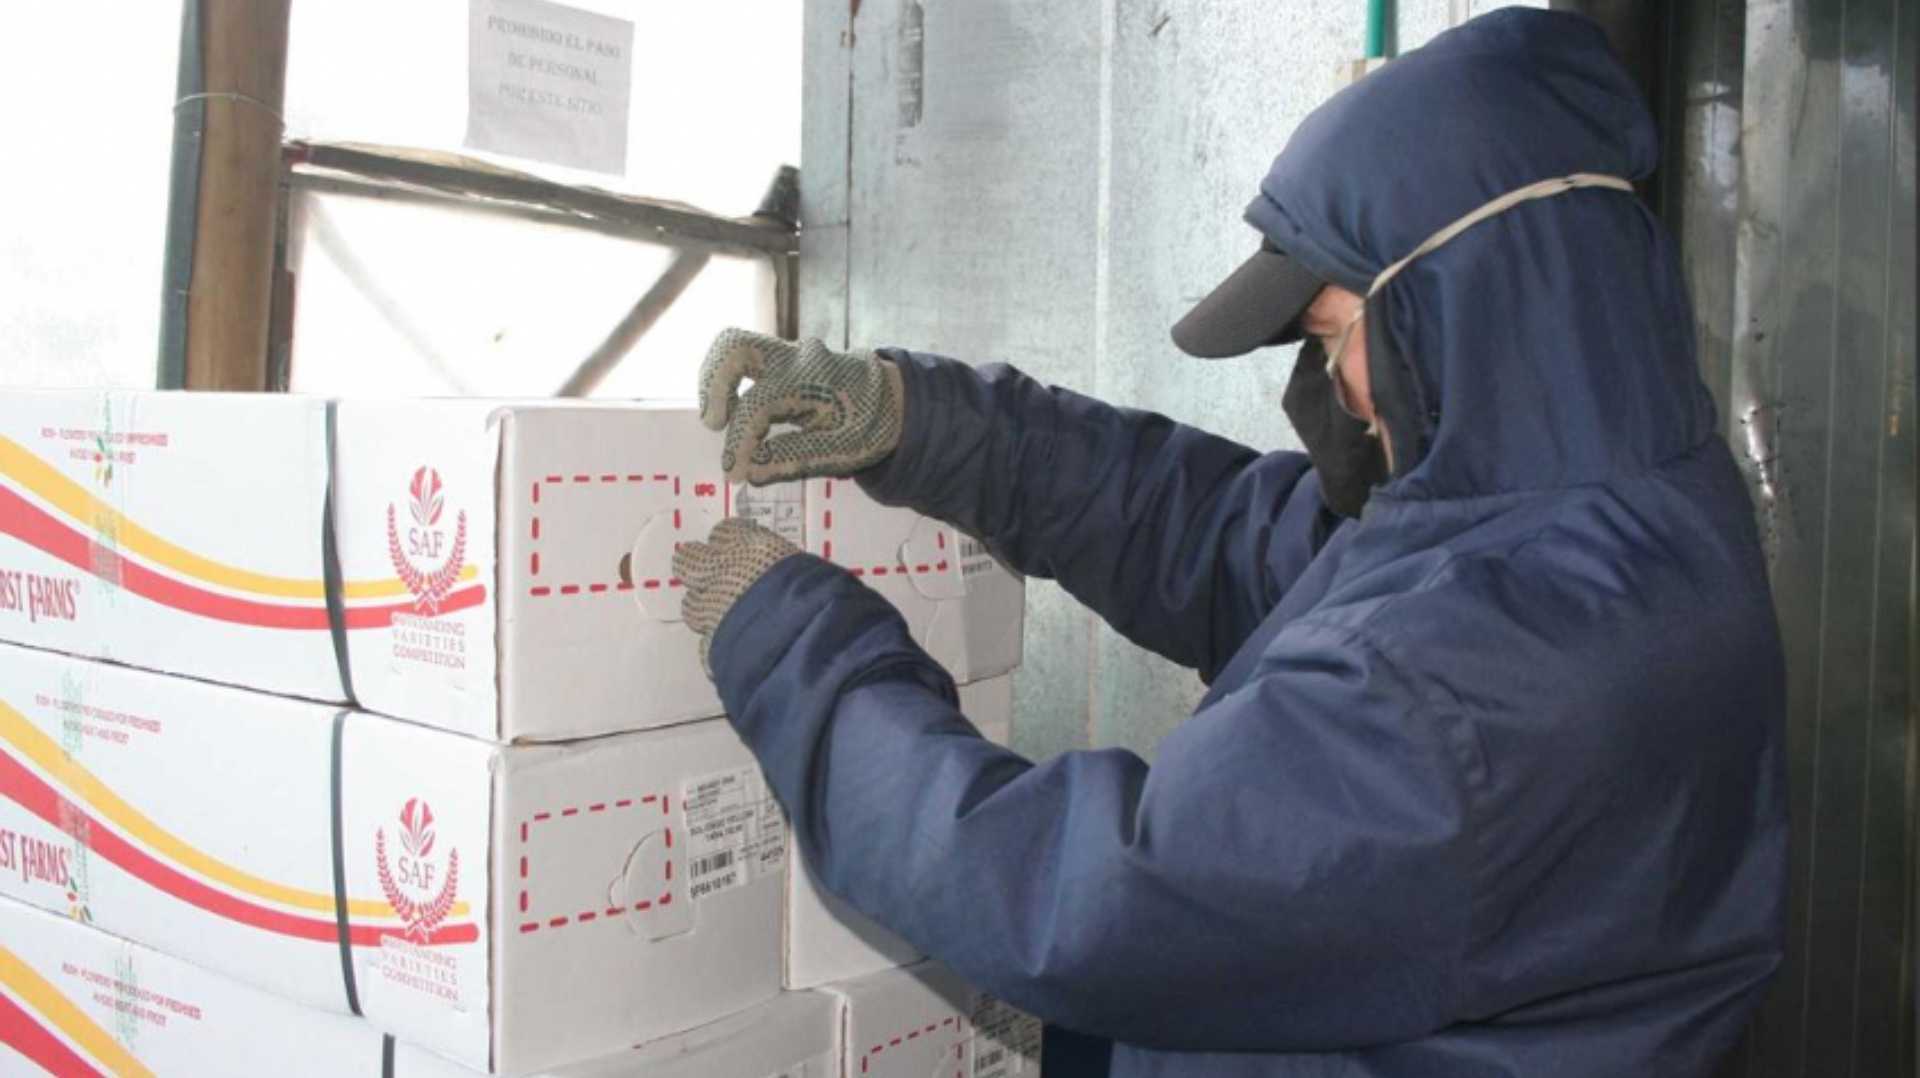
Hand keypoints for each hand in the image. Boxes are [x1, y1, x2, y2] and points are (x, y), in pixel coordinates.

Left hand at [673, 518, 802, 672]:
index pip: (725, 533)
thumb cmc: (820, 595)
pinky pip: (709, 643)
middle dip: (698, 567)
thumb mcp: (810, 571)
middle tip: (714, 578)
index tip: (737, 550)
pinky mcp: (712, 645)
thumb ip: (789, 570)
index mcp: (750, 548)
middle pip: (689, 560)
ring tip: (725, 617)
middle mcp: (723, 574)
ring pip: (691, 604)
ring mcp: (712, 610)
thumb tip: (794, 576)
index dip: (729, 543)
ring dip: (705, 609)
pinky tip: (736, 650)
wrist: (805, 638)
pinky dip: (720, 646)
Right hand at [698, 328, 904, 484]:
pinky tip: (736, 413)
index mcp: (810, 381)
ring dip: (716, 381)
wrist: (894, 398)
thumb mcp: (841, 452)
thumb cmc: (869, 425)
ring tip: (720, 420)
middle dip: (713, 385)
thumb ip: (794, 459)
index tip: (734, 474)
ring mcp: (786, 352)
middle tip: (714, 424)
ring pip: (734, 346)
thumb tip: (748, 470)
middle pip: (734, 346)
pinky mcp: (782, 358)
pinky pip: (745, 359)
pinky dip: (731, 381)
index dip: (738, 444)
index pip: (756, 406)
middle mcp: (794, 357)